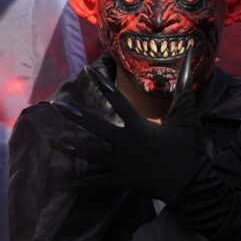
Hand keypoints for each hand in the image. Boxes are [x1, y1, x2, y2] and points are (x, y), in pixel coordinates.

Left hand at [50, 47, 206, 201]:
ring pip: (90, 153)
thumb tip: (190, 56)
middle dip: (74, 116)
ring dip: (69, 147)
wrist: (190, 183)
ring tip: (50, 140)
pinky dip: (81, 183)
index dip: (102, 84)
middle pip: (95, 127)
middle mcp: (125, 142)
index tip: (88, 70)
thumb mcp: (186, 115)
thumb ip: (184, 86)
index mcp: (139, 125)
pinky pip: (97, 182)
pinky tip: (64, 184)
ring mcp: (121, 162)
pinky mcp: (121, 180)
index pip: (117, 100)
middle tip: (55, 105)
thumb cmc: (188, 148)